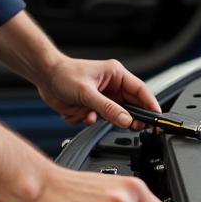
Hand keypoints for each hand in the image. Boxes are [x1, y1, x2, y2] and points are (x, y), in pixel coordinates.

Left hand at [34, 52, 160, 127]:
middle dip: (128, 117)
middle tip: (133, 127)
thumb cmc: (64, 74)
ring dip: (102, 119)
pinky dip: (89, 120)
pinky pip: (98, 119)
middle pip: (130, 105)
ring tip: (89, 115)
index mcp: (116, 74)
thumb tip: (126, 119)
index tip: (156, 118)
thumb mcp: (87, 93)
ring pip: (113, 115)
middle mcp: (112, 85)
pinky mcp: (92, 106)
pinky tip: (79, 114)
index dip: (150, 104)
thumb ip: (108, 108)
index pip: (140, 90)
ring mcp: (102, 97)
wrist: (44, 76)